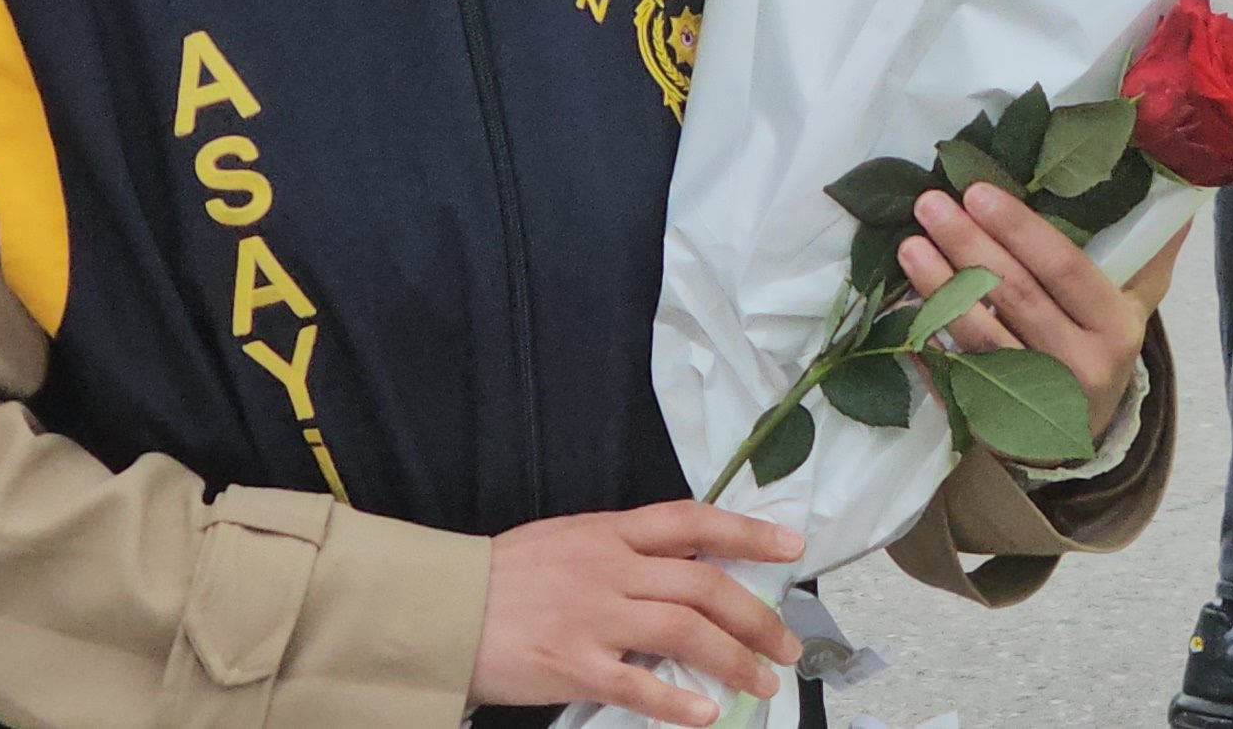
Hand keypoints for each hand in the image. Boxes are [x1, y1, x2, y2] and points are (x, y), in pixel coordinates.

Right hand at [466, 499, 803, 721]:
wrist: (441, 607)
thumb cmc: (504, 576)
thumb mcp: (568, 539)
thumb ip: (623, 550)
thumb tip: (683, 571)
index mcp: (610, 532)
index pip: (693, 521)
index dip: (748, 533)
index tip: (791, 547)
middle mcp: (609, 570)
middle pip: (703, 587)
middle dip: (757, 617)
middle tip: (787, 646)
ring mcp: (592, 619)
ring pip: (684, 634)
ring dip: (733, 660)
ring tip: (762, 683)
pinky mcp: (571, 666)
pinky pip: (637, 686)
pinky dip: (677, 702)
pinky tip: (705, 714)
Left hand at [905, 182, 1155, 444]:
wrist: (1085, 436)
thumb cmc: (1104, 344)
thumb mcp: (1137, 301)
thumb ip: (1149, 247)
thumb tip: (1175, 182)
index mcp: (1116, 327)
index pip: (1065, 269)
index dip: (1020, 230)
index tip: (978, 192)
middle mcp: (1079, 365)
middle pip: (1016, 296)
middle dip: (969, 244)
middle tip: (930, 203)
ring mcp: (1034, 398)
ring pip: (980, 336)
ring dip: (939, 288)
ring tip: (910, 245)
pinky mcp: (995, 421)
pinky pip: (954, 377)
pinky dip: (926, 342)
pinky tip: (900, 308)